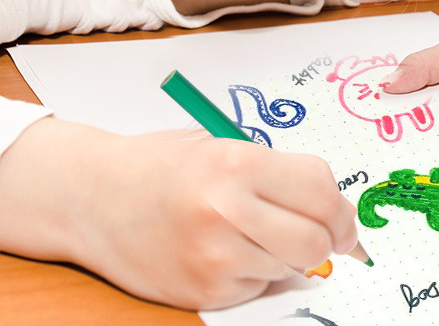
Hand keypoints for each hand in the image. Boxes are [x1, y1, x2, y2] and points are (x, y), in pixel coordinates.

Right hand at [0, 117, 357, 308]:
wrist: (94, 196)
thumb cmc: (163, 165)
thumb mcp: (224, 147)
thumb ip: (279, 175)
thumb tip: (335, 213)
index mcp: (237, 163)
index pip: (322, 189)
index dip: (342, 208)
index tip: (344, 217)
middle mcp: (227, 210)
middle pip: (317, 238)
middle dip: (331, 239)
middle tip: (329, 236)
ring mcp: (213, 256)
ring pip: (292, 266)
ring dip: (289, 255)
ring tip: (257, 233)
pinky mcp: (202, 291)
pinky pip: (258, 287)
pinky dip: (256, 274)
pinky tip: (227, 252)